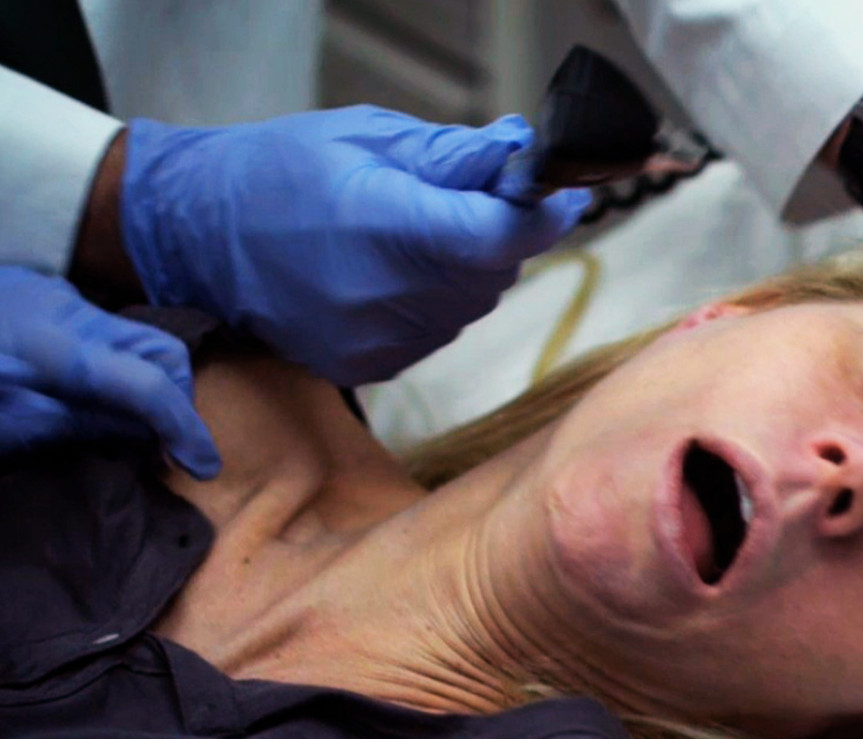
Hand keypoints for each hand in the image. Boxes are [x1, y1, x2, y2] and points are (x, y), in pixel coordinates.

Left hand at [0, 267, 219, 478]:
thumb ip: (81, 426)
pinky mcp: (38, 295)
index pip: (148, 385)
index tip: (205, 467)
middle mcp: (67, 310)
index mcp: (56, 348)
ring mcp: (53, 296)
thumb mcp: (9, 429)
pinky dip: (110, 364)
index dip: (184, 428)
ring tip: (122, 421)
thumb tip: (146, 435)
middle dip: (175, 398)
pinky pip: (99, 331)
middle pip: (161, 350)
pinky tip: (83, 388)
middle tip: (159, 443)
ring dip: (143, 381)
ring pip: (134, 339)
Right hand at [118, 108, 590, 385]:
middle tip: (472, 199)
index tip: (560, 194)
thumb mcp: (368, 138)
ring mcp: (374, 340)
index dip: (543, 216)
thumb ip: (456, 156)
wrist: (194, 234)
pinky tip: (393, 272)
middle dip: (499, 234)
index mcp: (383, 225)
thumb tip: (523, 159)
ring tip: (413, 233)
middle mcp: (382, 295)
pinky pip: (435, 332)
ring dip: (466, 269)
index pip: (499, 236)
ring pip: (470, 306)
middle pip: (492, 272)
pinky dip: (434, 301)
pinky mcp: (365, 367)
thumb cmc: (276, 172)